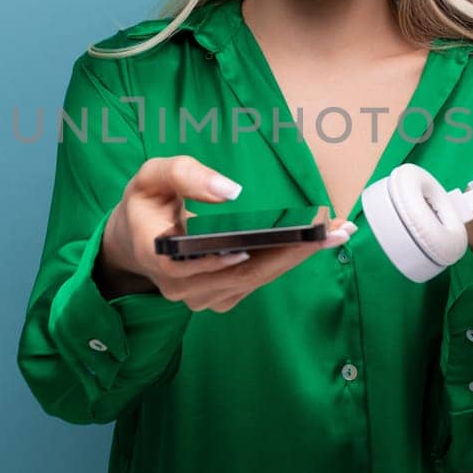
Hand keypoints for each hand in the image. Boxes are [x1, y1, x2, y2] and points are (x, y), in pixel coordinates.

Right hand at [97, 154, 352, 313]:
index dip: (229, 257)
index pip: (193, 263)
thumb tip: (231, 192)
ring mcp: (201, 297)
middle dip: (291, 251)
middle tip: (333, 229)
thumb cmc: (148, 203)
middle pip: (242, 273)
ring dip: (298, 256)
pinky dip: (287, 260)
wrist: (135, 238)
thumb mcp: (152, 176)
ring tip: (337, 231)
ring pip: (255, 279)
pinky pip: (257, 281)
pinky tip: (317, 241)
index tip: (267, 243)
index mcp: (157, 254)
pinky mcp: (220, 297)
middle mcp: (180, 286)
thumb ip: (186, 175)